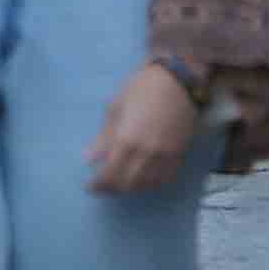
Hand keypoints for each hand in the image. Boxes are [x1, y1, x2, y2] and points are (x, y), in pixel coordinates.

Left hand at [84, 60, 201, 194]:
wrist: (178, 80)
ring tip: (120, 182)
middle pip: (127, 184)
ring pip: (146, 185)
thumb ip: (103, 137)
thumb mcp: (116, 107)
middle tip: (103, 186)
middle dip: (112, 188)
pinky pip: (165, 179)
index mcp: (127, 140)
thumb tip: (89, 158)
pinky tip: (143, 179)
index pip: (110, 174)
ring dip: (131, 188)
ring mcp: (165, 156)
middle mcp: (146, 154)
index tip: (90, 186)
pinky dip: (151, 184)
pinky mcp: (179, 154)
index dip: (98, 185)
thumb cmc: (142, 88)